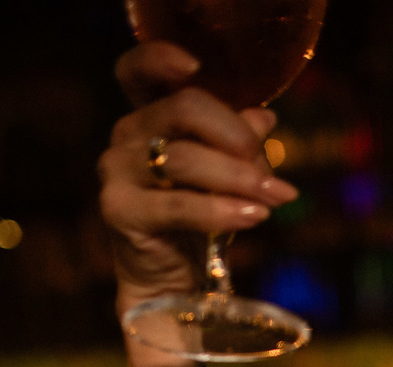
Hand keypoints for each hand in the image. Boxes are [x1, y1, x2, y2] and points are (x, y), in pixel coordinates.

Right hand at [98, 41, 296, 309]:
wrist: (168, 282)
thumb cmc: (196, 224)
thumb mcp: (223, 177)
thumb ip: (237, 144)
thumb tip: (265, 120)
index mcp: (148, 116)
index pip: (139, 70)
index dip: (161, 59)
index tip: (197, 66)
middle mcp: (126, 135)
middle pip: (184, 109)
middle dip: (237, 137)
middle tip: (271, 171)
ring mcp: (117, 170)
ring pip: (185, 158)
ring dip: (239, 178)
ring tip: (275, 198)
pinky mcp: (120, 209)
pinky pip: (179, 205)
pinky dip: (222, 211)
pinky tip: (253, 216)